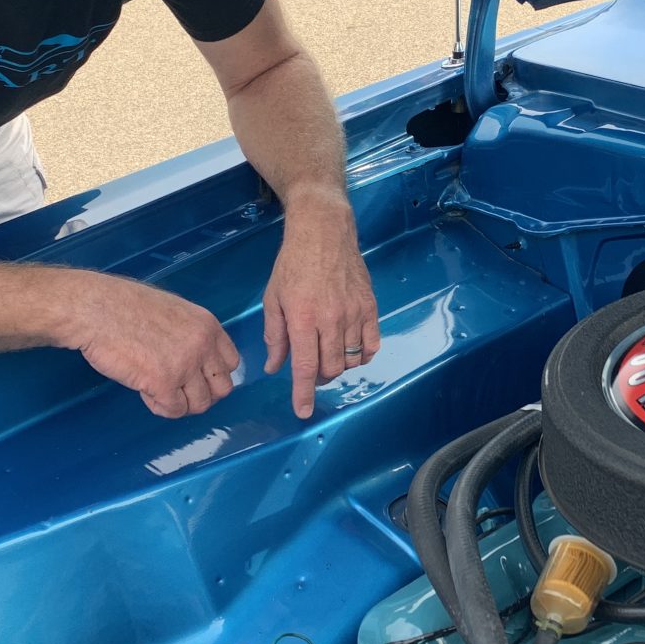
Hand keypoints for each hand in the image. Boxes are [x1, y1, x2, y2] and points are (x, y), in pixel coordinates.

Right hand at [66, 272, 240, 418]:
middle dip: (202, 394)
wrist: (96, 309)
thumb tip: (196, 360)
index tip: (197, 378)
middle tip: (180, 392)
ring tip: (158, 391)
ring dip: (181, 404)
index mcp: (208, 325)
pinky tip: (146, 393)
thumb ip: (191, 334)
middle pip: (222, 388)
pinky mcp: (163, 383)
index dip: (214, 375)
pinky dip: (161, 407)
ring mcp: (185, 366)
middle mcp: (203, 346)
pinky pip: (174, 410)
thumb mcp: (173, 311)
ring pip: (200, 404)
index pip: (231, 362)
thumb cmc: (124, 306)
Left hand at [262, 200, 379, 417]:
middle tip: (311, 370)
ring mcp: (354, 313)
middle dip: (319, 379)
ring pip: (351, 360)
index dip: (304, 393)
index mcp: (302, 318)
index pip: (304, 367)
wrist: (324, 232)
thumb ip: (274, 336)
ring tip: (328, 355)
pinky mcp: (370, 307)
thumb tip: (274, 367)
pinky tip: (350, 350)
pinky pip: (371, 345)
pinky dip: (361, 355)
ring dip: (338, 367)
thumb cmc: (293, 264)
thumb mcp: (273, 299)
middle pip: (331, 368)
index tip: (303, 411)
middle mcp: (330, 319)